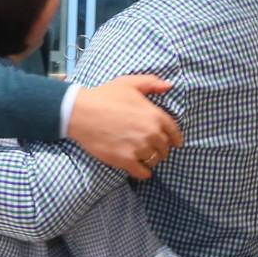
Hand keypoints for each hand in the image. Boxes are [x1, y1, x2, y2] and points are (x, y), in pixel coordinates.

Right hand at [68, 75, 182, 179]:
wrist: (82, 113)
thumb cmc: (105, 96)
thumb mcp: (129, 83)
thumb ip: (152, 83)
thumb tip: (169, 86)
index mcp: (155, 115)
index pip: (174, 132)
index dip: (175, 139)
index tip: (175, 144)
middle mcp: (151, 133)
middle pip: (164, 148)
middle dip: (160, 149)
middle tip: (152, 149)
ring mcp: (139, 148)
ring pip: (154, 161)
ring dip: (151, 160)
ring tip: (143, 157)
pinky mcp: (126, 160)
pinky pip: (143, 173)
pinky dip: (143, 173)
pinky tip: (139, 169)